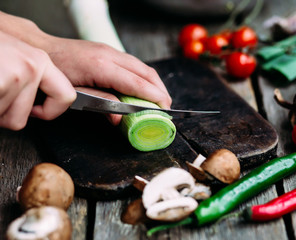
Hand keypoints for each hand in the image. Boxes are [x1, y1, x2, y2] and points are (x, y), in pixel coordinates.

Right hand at [0, 31, 75, 129]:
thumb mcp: (11, 58)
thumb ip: (28, 78)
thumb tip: (42, 106)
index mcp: (39, 60)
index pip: (66, 97)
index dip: (49, 112)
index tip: (34, 112)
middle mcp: (32, 66)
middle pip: (22, 118)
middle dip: (1, 114)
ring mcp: (16, 73)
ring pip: (5, 119)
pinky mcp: (1, 81)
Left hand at [45, 38, 171, 124]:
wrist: (40, 48)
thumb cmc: (53, 73)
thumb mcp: (73, 95)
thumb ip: (100, 105)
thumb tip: (120, 118)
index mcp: (101, 67)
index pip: (137, 82)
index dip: (155, 96)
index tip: (166, 108)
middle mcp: (110, 55)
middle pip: (146, 72)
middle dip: (160, 90)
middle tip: (166, 107)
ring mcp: (110, 50)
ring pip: (141, 66)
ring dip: (153, 83)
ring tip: (158, 99)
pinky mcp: (108, 50)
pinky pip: (133, 64)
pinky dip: (143, 77)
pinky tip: (142, 87)